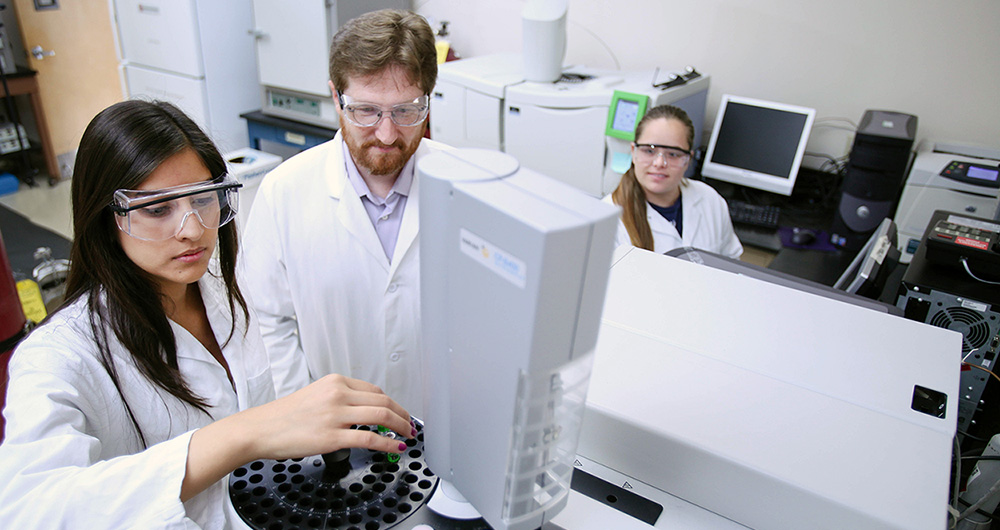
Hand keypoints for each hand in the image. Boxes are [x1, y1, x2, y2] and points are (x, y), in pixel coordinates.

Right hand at [236, 374, 413, 461]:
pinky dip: (387, 443)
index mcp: (335, 382)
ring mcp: (336, 415)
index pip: (375, 390)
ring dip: (401, 426)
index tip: (400, 412)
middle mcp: (338, 394)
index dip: (393, 403)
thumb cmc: (282, 416)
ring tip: (407, 435)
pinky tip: (394, 447)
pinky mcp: (332, 436)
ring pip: (382, 416)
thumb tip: (362, 411)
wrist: (260, 429)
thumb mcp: (314, 395)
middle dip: (403, 415)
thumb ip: (338, 399)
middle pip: (384, 401)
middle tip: (410, 425)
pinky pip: (370, 438)